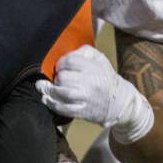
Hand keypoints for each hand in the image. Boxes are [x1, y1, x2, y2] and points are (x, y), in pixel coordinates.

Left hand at [36, 45, 153, 142]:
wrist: (119, 102)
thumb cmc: (105, 78)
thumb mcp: (100, 60)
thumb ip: (83, 52)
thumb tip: (66, 51)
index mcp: (94, 68)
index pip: (69, 61)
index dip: (60, 63)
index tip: (60, 67)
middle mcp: (91, 83)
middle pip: (63, 78)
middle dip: (56, 78)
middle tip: (57, 79)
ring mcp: (86, 98)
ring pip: (62, 93)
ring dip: (49, 91)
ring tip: (43, 88)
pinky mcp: (83, 111)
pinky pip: (64, 109)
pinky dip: (53, 104)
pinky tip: (47, 99)